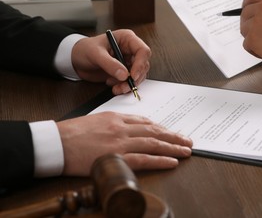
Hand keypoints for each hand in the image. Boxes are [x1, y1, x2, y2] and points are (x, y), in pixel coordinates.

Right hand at [57, 112, 192, 175]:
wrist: (55, 142)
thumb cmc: (72, 133)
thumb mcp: (96, 120)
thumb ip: (115, 123)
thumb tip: (132, 127)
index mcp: (117, 118)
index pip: (146, 122)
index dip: (162, 128)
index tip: (172, 133)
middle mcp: (122, 128)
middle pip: (155, 132)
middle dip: (174, 136)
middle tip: (188, 141)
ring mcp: (120, 143)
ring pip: (153, 144)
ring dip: (173, 147)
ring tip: (186, 151)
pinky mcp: (116, 158)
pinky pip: (144, 159)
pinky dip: (160, 160)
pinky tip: (172, 162)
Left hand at [71, 29, 150, 94]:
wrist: (76, 59)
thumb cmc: (85, 49)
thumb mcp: (96, 54)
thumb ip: (110, 64)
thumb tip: (124, 74)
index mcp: (127, 39)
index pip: (143, 51)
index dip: (140, 64)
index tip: (132, 76)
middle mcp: (130, 50)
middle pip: (143, 65)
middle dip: (135, 78)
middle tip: (124, 85)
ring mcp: (128, 62)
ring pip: (138, 75)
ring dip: (129, 84)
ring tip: (116, 88)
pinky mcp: (124, 72)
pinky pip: (130, 81)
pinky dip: (123, 86)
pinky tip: (112, 85)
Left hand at [240, 0, 261, 79]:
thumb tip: (256, 12)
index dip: (247, 6)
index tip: (248, 12)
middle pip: (244, 14)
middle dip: (249, 25)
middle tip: (260, 35)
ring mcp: (257, 21)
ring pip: (244, 30)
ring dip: (252, 38)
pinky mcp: (253, 37)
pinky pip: (246, 44)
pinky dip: (255, 51)